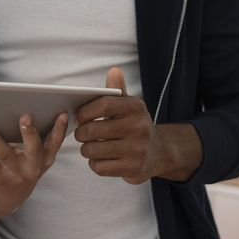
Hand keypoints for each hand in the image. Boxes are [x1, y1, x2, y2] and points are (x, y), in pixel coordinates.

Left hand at [0, 112, 68, 218]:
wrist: (10, 200)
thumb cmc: (23, 168)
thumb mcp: (33, 157)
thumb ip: (31, 138)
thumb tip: (17, 109)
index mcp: (45, 159)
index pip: (55, 142)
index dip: (60, 129)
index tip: (63, 114)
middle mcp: (32, 167)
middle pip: (33, 149)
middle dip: (30, 133)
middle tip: (26, 116)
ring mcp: (15, 174)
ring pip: (5, 155)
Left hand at [75, 66, 171, 184]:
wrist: (159, 152)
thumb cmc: (135, 125)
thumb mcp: (129, 106)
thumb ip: (117, 90)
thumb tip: (114, 70)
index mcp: (136, 108)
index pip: (103, 105)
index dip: (85, 111)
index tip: (78, 117)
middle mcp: (139, 127)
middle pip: (94, 130)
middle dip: (81, 133)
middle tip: (81, 134)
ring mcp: (138, 150)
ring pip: (94, 150)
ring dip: (86, 150)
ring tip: (90, 147)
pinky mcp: (134, 168)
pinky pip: (100, 167)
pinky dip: (95, 164)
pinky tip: (100, 159)